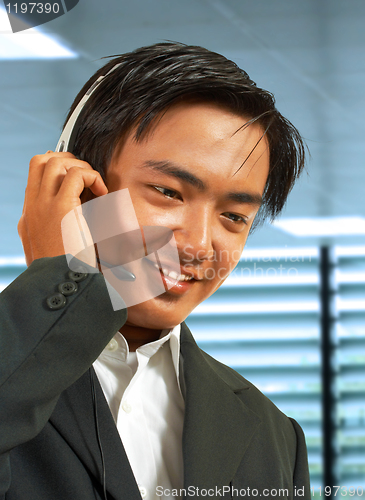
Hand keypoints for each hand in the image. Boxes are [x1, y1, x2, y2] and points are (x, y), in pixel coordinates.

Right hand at [18, 151, 107, 266]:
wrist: (60, 286)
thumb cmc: (65, 273)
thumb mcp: (56, 253)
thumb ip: (58, 235)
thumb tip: (75, 224)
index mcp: (29, 217)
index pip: (35, 177)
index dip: (57, 171)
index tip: (77, 178)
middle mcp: (32, 208)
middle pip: (40, 162)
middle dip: (66, 160)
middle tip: (86, 176)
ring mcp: (43, 206)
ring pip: (54, 162)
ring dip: (80, 167)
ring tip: (94, 185)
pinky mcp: (61, 208)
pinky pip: (76, 174)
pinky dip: (92, 177)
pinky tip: (102, 193)